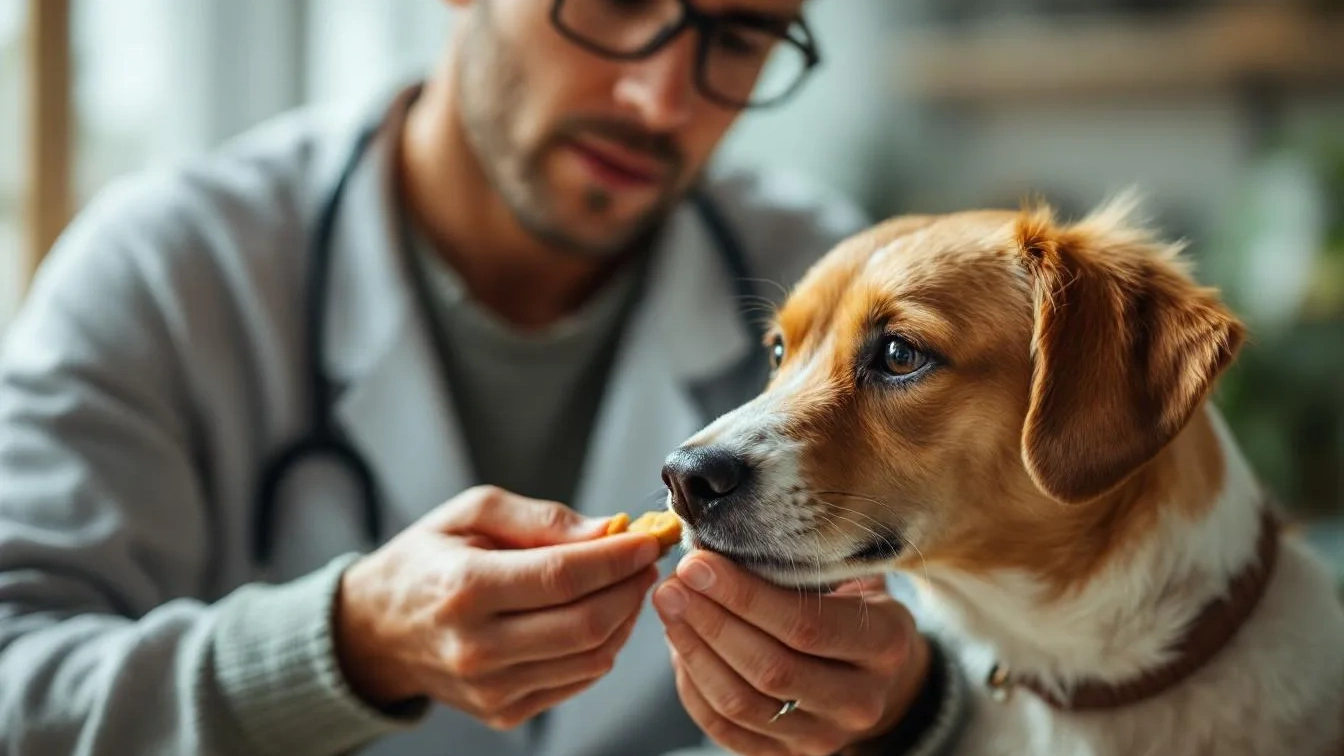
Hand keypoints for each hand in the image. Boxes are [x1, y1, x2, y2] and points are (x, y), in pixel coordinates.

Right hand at [333, 485, 662, 729]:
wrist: (377, 628)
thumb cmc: (427, 561)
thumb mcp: (472, 512)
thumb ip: (542, 519)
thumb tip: (607, 530)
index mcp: (464, 588)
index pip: (563, 577)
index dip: (618, 558)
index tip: (649, 538)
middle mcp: (476, 647)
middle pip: (587, 624)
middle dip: (631, 587)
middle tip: (646, 559)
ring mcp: (489, 688)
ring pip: (592, 658)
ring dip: (625, 617)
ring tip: (624, 584)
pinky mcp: (502, 712)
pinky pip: (578, 681)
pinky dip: (602, 647)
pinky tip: (597, 616)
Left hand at [652, 552, 928, 755]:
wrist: (884, 676)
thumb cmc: (858, 609)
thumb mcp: (851, 578)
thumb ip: (800, 566)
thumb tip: (718, 546)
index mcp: (884, 645)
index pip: (805, 625)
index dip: (744, 596)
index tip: (697, 564)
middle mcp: (859, 702)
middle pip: (769, 669)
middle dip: (710, 622)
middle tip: (673, 586)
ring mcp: (824, 737)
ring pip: (741, 703)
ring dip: (694, 652)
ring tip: (669, 609)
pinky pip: (726, 729)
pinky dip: (694, 687)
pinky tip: (679, 647)